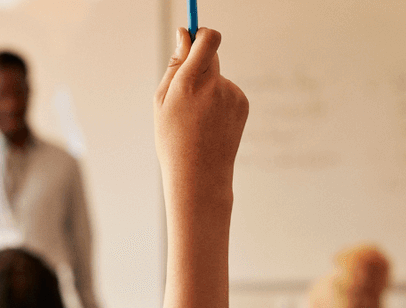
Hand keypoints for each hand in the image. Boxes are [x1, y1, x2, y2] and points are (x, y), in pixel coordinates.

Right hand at [155, 28, 248, 205]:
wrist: (199, 175)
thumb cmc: (173, 139)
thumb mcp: (162, 102)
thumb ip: (175, 65)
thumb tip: (185, 34)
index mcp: (189, 83)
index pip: (208, 39)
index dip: (201, 34)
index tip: (192, 38)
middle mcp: (215, 85)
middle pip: (212, 54)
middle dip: (199, 63)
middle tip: (186, 89)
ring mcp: (232, 94)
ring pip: (217, 76)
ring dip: (207, 88)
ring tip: (196, 119)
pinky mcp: (243, 103)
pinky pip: (227, 91)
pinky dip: (217, 102)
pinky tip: (210, 124)